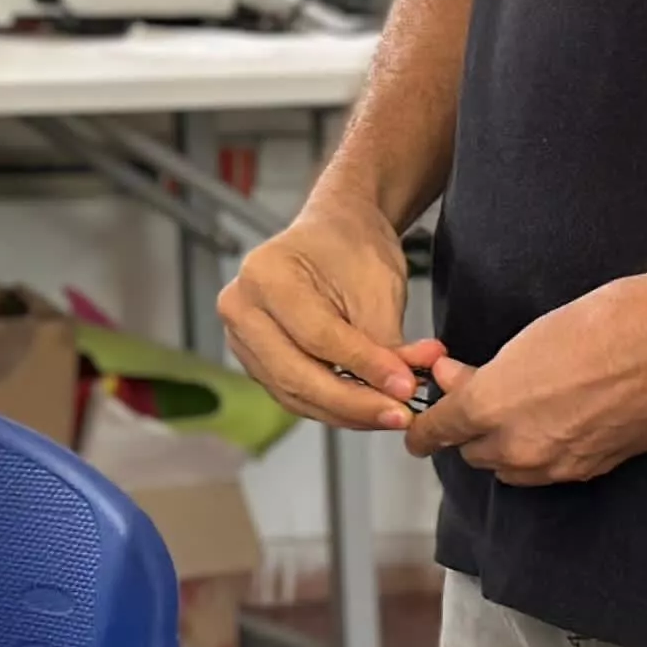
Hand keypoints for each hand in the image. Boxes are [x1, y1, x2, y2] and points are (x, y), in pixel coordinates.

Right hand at [220, 184, 445, 432]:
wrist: (334, 233)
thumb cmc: (351, 246)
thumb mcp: (378, 285)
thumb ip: (386, 343)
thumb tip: (402, 390)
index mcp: (264, 275)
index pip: (317, 337)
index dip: (364, 366)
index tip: (406, 386)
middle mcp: (240, 308)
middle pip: (297, 374)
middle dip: (354, 402)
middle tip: (400, 413)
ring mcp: (240, 338)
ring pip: (294, 394)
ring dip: (347, 412)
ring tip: (391, 412)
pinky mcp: (255, 361)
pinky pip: (293, 394)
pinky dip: (333, 406)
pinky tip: (368, 408)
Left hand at [408, 264, 646, 482]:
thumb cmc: (608, 321)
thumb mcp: (530, 335)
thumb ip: (486, 372)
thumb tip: (460, 381)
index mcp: (491, 407)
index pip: (435, 432)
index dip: (422, 427)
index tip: (419, 422)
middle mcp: (520, 447)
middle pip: (471, 453)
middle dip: (469, 428)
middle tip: (481, 388)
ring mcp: (560, 465)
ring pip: (510, 469)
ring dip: (505, 444)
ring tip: (524, 404)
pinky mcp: (595, 470)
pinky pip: (551, 470)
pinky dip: (544, 451)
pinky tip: (560, 417)